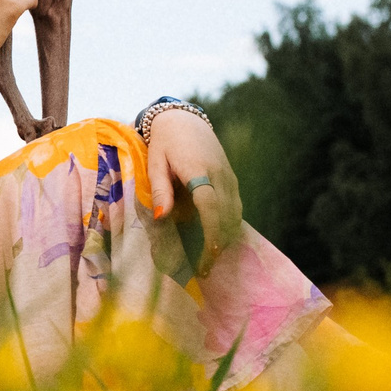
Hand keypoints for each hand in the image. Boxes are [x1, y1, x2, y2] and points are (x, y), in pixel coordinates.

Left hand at [143, 108, 243, 276]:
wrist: (184, 120)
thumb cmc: (164, 143)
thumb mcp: (155, 163)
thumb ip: (160, 190)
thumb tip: (163, 218)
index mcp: (199, 170)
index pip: (211, 207)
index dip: (212, 234)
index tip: (208, 256)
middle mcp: (220, 175)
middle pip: (228, 216)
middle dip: (218, 245)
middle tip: (203, 270)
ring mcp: (230, 177)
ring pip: (236, 215)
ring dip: (225, 239)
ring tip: (208, 261)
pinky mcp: (232, 180)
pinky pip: (236, 208)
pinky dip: (228, 226)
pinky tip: (215, 241)